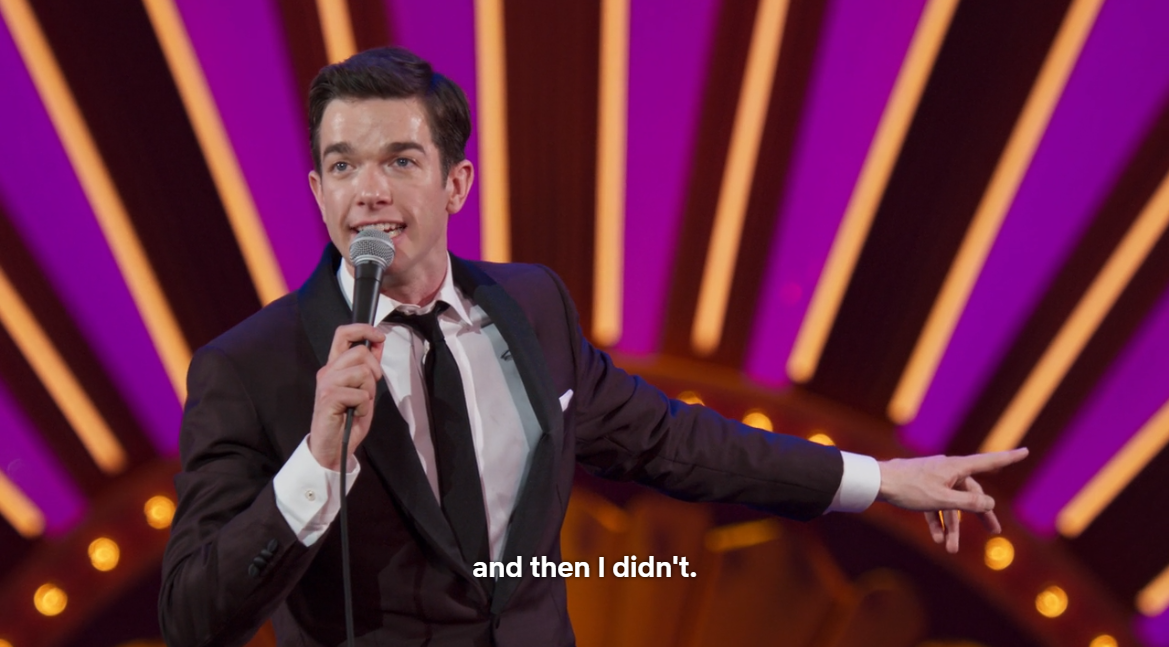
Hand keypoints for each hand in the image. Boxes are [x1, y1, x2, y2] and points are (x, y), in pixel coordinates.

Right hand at [308, 324, 384, 470]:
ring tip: (359, 405)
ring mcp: (326, 384)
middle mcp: (328, 371)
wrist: (332, 447)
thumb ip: (368, 367)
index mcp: (335, 366)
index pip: (343, 334)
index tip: (379, 337)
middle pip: (360, 352)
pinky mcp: (328, 398)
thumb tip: (378, 343)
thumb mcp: (363, 389)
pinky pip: (359, 394)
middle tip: (368, 390)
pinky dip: (363, 407)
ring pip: (362, 372)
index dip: (363, 329)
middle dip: (374, 371)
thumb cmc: (347, 419)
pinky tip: (354, 414)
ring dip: (368, 392)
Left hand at [876, 448, 1028, 552]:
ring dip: (952, 527)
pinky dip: (936, 521)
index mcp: (956, 467)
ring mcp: (934, 478)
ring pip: (951, 504)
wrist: (876, 482)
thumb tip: (990, 504)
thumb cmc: (909, 488)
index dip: (1008, 458)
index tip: (1026, 451)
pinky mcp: (921, 487)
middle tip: (995, 532)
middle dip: (980, 515)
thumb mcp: (942, 500)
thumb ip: (968, 503)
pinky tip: (937, 539)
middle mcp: (948, 470)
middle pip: (971, 493)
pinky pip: (935, 506)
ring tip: (951, 550)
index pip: (989, 462)